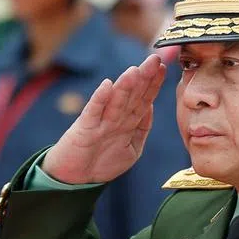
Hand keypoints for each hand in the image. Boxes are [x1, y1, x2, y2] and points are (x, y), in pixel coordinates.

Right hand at [42, 54, 166, 184]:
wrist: (75, 179)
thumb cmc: (102, 162)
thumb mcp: (132, 149)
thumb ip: (142, 128)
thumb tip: (151, 107)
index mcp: (127, 123)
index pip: (143, 100)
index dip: (153, 85)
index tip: (164, 68)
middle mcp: (115, 118)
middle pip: (132, 96)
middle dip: (143, 78)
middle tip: (154, 59)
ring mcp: (99, 122)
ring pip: (116, 101)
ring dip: (125, 86)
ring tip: (135, 70)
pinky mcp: (84, 130)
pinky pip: (93, 113)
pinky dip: (100, 99)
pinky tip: (107, 85)